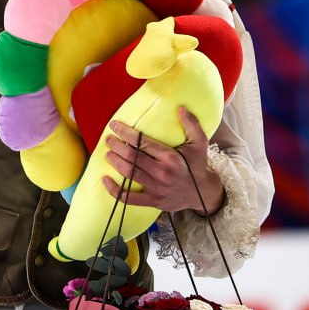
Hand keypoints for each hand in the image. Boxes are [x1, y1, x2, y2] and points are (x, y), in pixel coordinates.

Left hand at [101, 107, 225, 214]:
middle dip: (116, 146)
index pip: (142, 143)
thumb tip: (181, 108)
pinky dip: (114, 190)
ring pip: (129, 174)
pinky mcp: (153, 201)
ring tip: (108, 154)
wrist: (203, 193)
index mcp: (171, 157)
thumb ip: (192, 124)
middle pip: (132, 158)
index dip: (125, 133)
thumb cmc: (197, 164)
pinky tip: (105, 180)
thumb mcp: (199, 143)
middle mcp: (163, 173)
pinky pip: (129, 198)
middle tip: (108, 139)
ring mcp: (157, 189)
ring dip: (115, 162)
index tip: (114, 126)